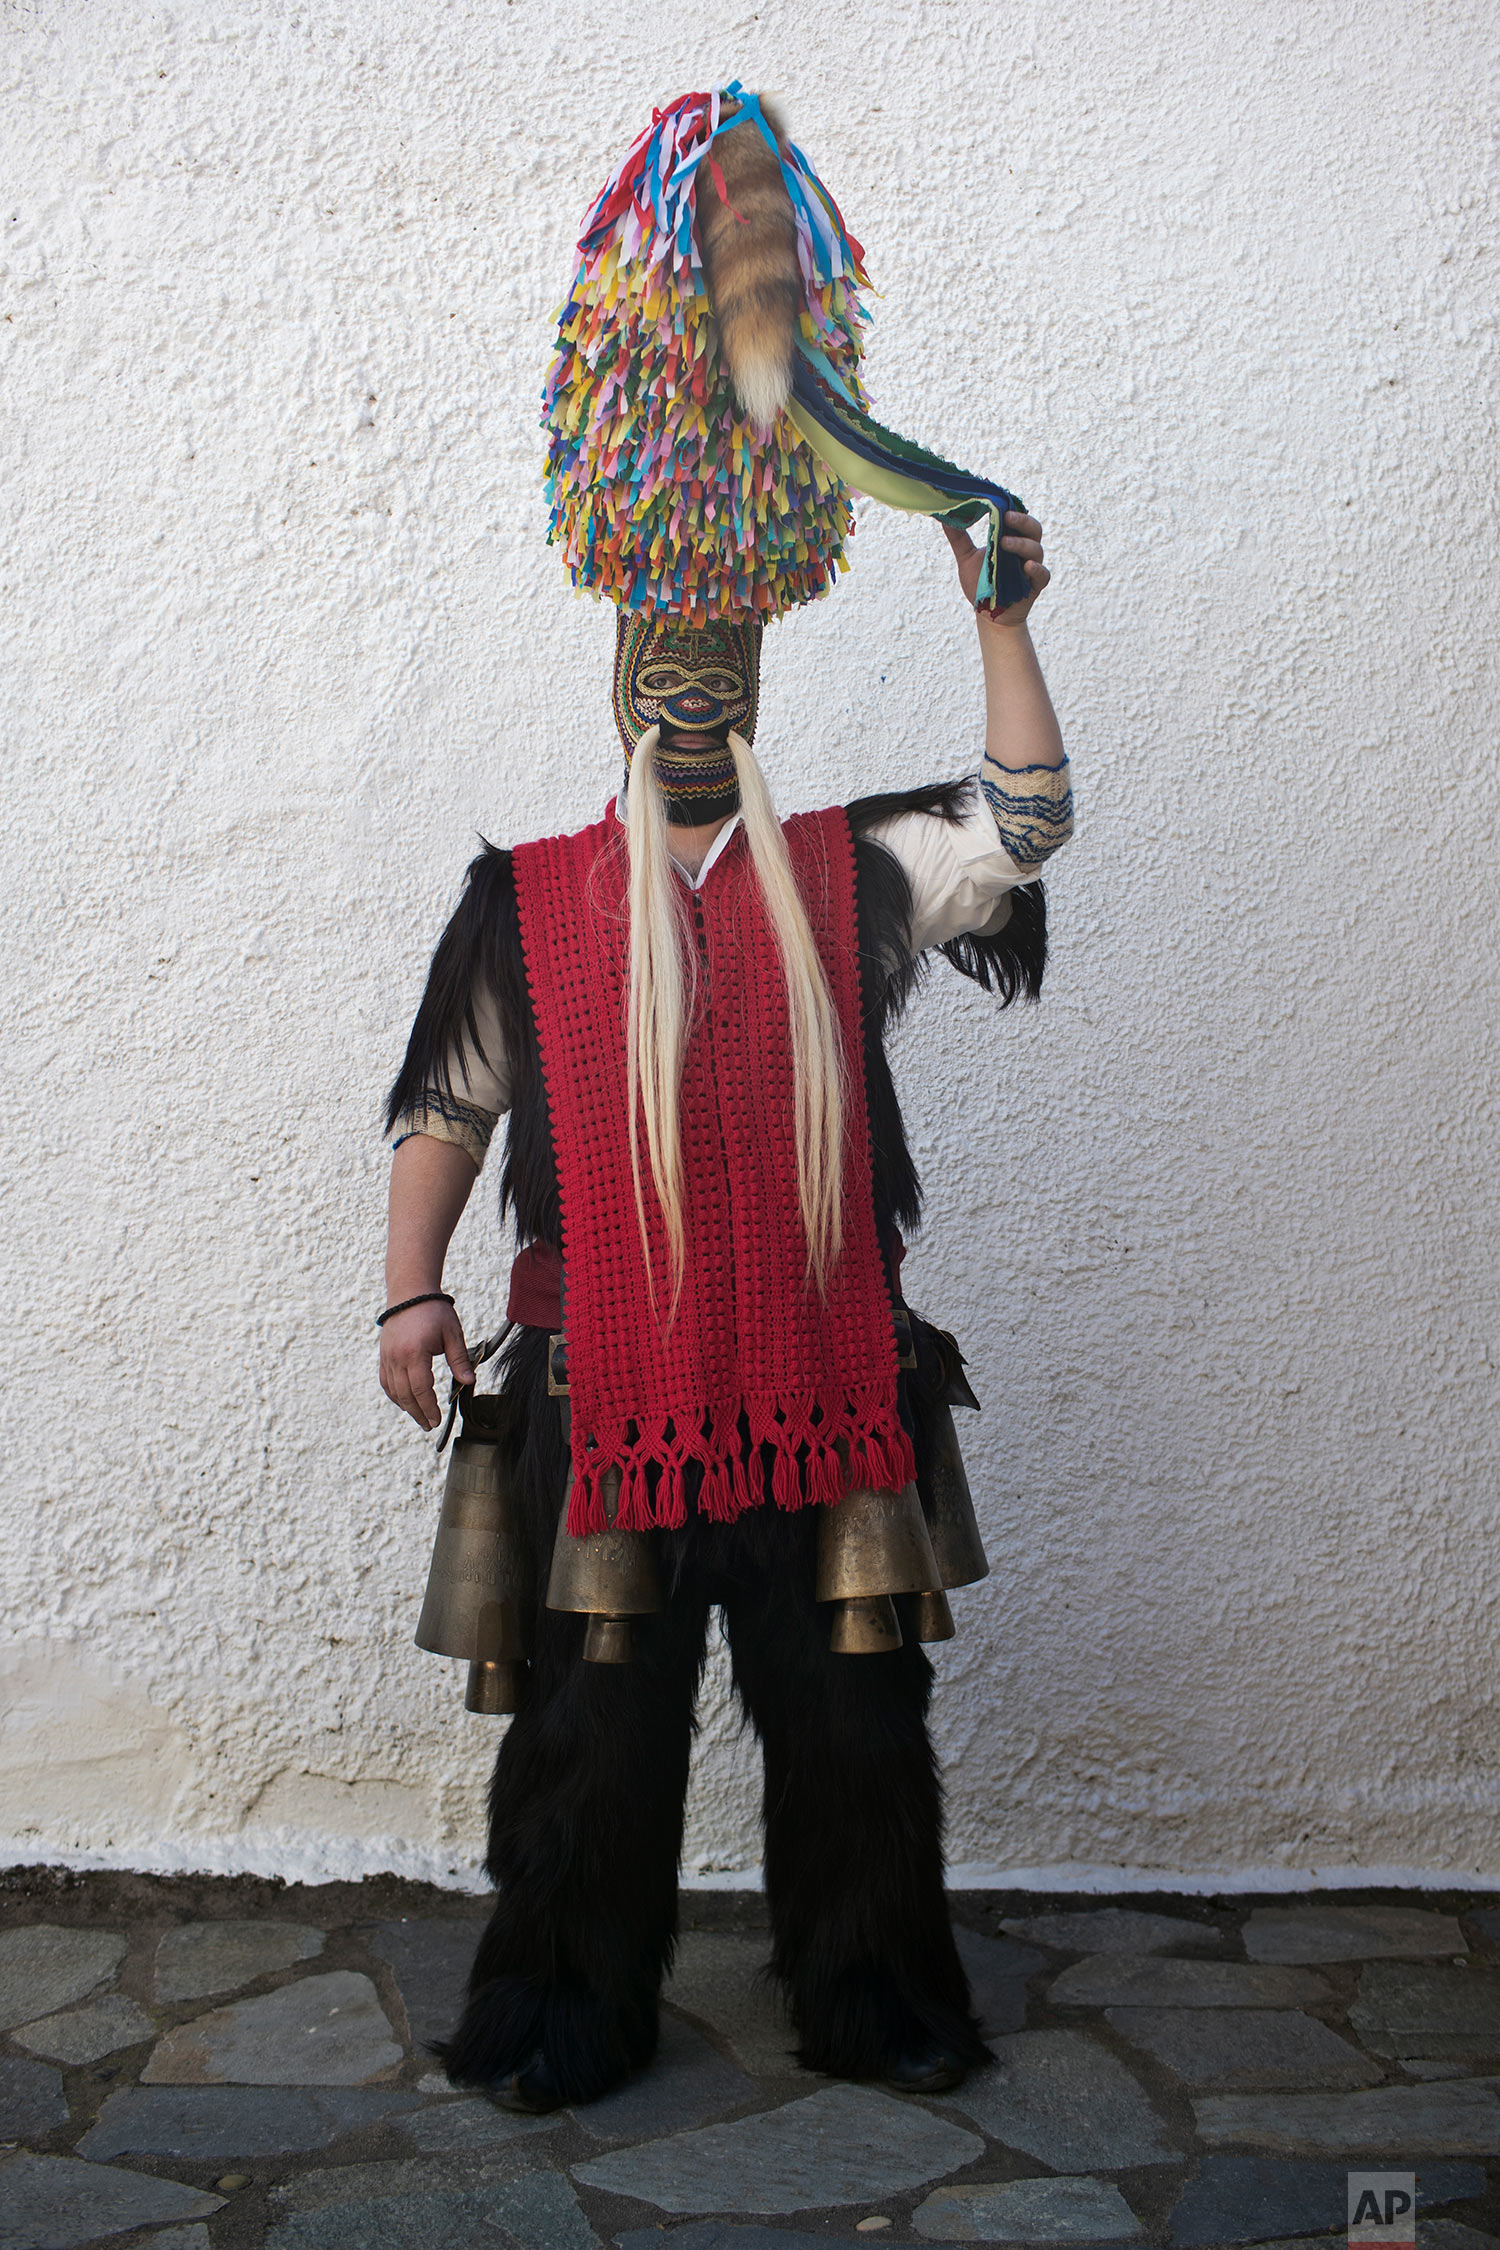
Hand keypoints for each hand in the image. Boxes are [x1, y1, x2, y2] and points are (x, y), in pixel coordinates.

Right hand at [380, 1300, 475, 1430]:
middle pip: (406, 1394)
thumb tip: (469, 1382)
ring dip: (406, 1407)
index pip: (421, 1389)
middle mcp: (397, 1357)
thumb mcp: (452, 1333)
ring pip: (394, 1390)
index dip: (429, 1407)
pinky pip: (386, 1381)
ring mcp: (387, 1357)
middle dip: (418, 1413)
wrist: (410, 1292)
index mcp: (415, 1352)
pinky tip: (405, 1402)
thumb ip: (459, 1359)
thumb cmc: (434, 1311)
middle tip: (429, 1425)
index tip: (437, 1420)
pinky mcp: (384, 1355)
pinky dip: (394, 1395)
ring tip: (420, 1418)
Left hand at [943, 511, 1049, 627]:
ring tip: (1005, 543)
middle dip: (1021, 521)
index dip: (1013, 509)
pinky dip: (1036, 569)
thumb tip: (943, 516)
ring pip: (1036, 549)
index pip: (1018, 518)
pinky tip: (1026, 566)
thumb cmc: (981, 584)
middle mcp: (1025, 549)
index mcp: (1012, 538)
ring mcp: (1032, 566)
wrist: (989, 614)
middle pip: (1033, 528)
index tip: (1000, 503)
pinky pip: (1042, 574)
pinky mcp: (1036, 584)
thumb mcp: (967, 558)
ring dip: (1022, 544)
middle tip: (1006, 517)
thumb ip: (959, 538)